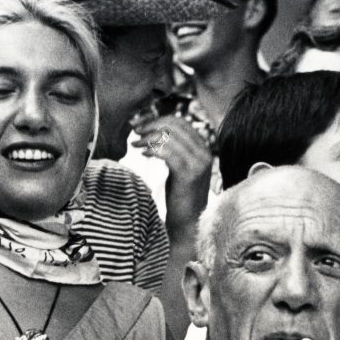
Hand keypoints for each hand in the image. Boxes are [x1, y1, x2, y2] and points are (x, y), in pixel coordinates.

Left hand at [133, 115, 213, 233]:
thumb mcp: (179, 165)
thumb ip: (174, 148)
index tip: (140, 125)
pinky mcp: (189, 175)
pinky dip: (152, 150)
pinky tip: (143, 155)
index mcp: (204, 148)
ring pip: (170, 138)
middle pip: (175, 126)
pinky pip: (167, 153)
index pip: (181, 122)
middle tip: (134, 131)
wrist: (189, 220)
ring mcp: (199, 164)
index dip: (158, 120)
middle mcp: (205, 153)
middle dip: (151, 126)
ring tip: (135, 145)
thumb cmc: (180, 194)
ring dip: (148, 138)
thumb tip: (154, 129)